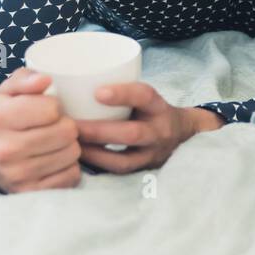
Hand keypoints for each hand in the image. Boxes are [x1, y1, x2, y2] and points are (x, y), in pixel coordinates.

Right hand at [0, 67, 81, 192]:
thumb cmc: (3, 118)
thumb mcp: (7, 91)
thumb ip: (25, 78)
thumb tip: (45, 80)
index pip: (52, 109)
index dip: (55, 106)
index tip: (46, 110)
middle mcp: (3, 149)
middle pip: (66, 132)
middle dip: (66, 126)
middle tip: (55, 127)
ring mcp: (16, 174)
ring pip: (72, 153)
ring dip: (69, 146)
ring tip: (54, 143)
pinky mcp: (28, 192)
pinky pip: (71, 176)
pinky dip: (68, 167)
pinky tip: (54, 161)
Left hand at [76, 83, 221, 173]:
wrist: (183, 135)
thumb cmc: (151, 110)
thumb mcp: (146, 97)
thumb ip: (121, 90)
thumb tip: (75, 82)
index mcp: (159, 107)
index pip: (145, 96)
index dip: (123, 94)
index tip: (97, 92)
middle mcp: (159, 132)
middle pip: (132, 133)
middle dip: (99, 131)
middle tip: (72, 126)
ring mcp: (152, 155)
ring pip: (124, 160)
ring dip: (94, 153)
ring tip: (71, 144)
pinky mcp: (142, 170)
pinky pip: (118, 172)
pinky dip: (97, 164)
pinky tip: (80, 156)